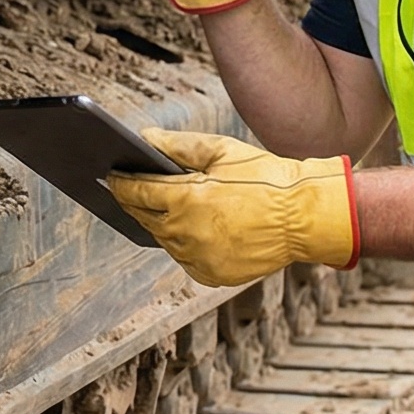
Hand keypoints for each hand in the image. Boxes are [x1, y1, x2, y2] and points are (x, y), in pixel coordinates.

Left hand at [106, 129, 356, 287]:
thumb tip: (144, 138)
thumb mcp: (222, 151)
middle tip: (125, 190)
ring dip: (159, 223)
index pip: (136, 192)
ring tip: (158, 207)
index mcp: (185, 200)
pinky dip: (183, 243)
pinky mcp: (212, 275)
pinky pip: (186, 258)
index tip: (109, 176)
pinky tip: (189, 228)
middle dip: (133, 202)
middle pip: (144, 218)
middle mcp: (185, 234)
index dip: (120, 183)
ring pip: (164, 240)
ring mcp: (198, 258)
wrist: (304, 217)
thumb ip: (178, 145)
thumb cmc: (266, 178)